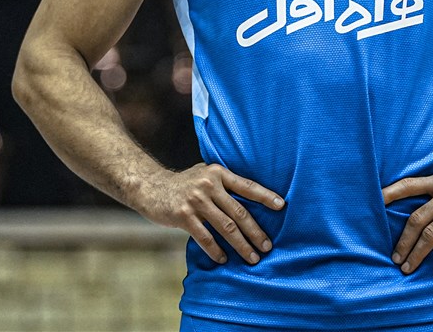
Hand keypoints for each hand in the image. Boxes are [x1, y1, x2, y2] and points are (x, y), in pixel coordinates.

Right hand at [133, 163, 284, 264]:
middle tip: (267, 247)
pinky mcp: (183, 215)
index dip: (265, 196)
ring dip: (241, 245)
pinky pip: (205, 237)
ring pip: (226, 227)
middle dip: (256, 232)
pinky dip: (216, 250)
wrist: (151, 187)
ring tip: (252, 258)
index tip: (282, 206)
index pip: (247, 186)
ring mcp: (195, 200)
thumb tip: (252, 201)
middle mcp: (209, 185)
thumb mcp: (205, 174)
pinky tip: (223, 259)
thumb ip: (224, 184)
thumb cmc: (184, 184)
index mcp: (217, 173)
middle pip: (239, 212)